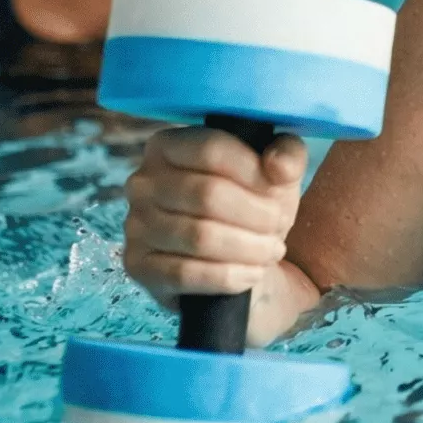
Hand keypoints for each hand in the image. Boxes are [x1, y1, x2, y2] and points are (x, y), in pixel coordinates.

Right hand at [122, 126, 309, 307]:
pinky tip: (252, 274)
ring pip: (199, 236)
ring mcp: (134, 225)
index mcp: (168, 146)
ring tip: (272, 250)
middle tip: (279, 226)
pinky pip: (185, 273)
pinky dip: (229, 276)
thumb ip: (287, 155)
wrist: (239, 261)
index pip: (210, 149)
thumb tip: (278, 164)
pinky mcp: (138, 266)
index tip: (279, 188)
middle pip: (207, 194)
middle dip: (256, 214)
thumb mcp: (277, 174)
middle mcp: (142, 182)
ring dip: (248, 247)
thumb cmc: (252, 208)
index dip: (253, 171)